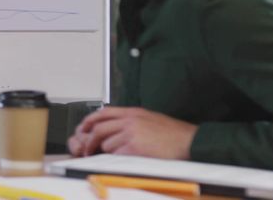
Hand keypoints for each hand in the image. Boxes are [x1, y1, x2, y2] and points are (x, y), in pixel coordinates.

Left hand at [68, 107, 195, 159]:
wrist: (189, 141)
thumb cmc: (173, 133)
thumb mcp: (149, 118)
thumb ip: (131, 120)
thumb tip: (115, 127)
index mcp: (133, 112)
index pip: (103, 112)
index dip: (89, 121)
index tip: (83, 128)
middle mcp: (130, 120)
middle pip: (99, 128)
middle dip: (90, 140)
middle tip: (87, 149)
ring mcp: (131, 134)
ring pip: (107, 144)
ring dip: (108, 152)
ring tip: (119, 155)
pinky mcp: (135, 148)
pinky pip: (117, 154)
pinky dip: (117, 158)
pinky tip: (126, 159)